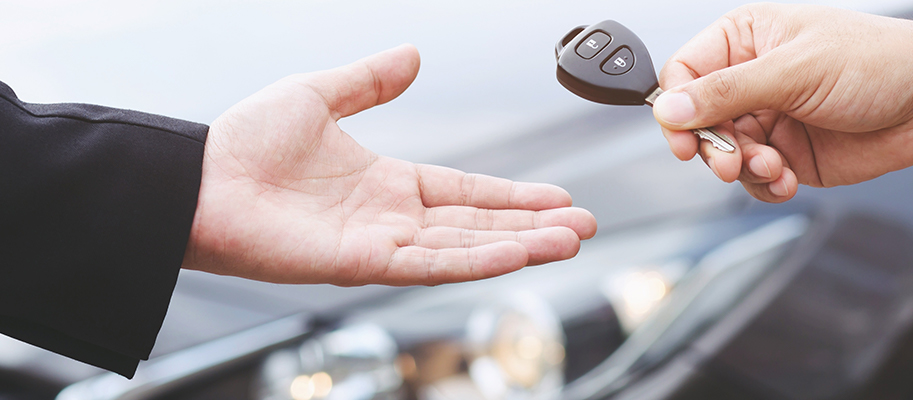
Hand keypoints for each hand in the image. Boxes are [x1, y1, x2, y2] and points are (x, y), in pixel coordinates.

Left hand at [184, 45, 596, 285]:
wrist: (199, 179)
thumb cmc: (244, 143)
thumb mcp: (319, 94)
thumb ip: (370, 80)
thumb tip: (413, 54)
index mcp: (386, 183)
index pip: (466, 192)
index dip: (513, 195)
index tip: (557, 196)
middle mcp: (391, 219)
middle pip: (479, 224)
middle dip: (533, 226)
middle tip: (583, 226)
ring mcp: (381, 245)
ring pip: (466, 247)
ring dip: (520, 245)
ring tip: (570, 241)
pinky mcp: (363, 264)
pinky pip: (431, 263)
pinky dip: (477, 260)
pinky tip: (517, 253)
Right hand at [653, 4, 912, 201]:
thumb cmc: (877, 62)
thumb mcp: (794, 70)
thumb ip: (727, 91)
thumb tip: (669, 107)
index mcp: (745, 39)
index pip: (684, 74)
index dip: (677, 108)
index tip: (684, 138)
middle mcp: (752, 78)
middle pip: (698, 121)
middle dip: (712, 147)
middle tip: (729, 163)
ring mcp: (769, 118)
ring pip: (724, 155)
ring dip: (743, 169)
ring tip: (773, 167)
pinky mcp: (788, 154)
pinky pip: (754, 179)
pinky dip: (765, 185)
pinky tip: (787, 178)